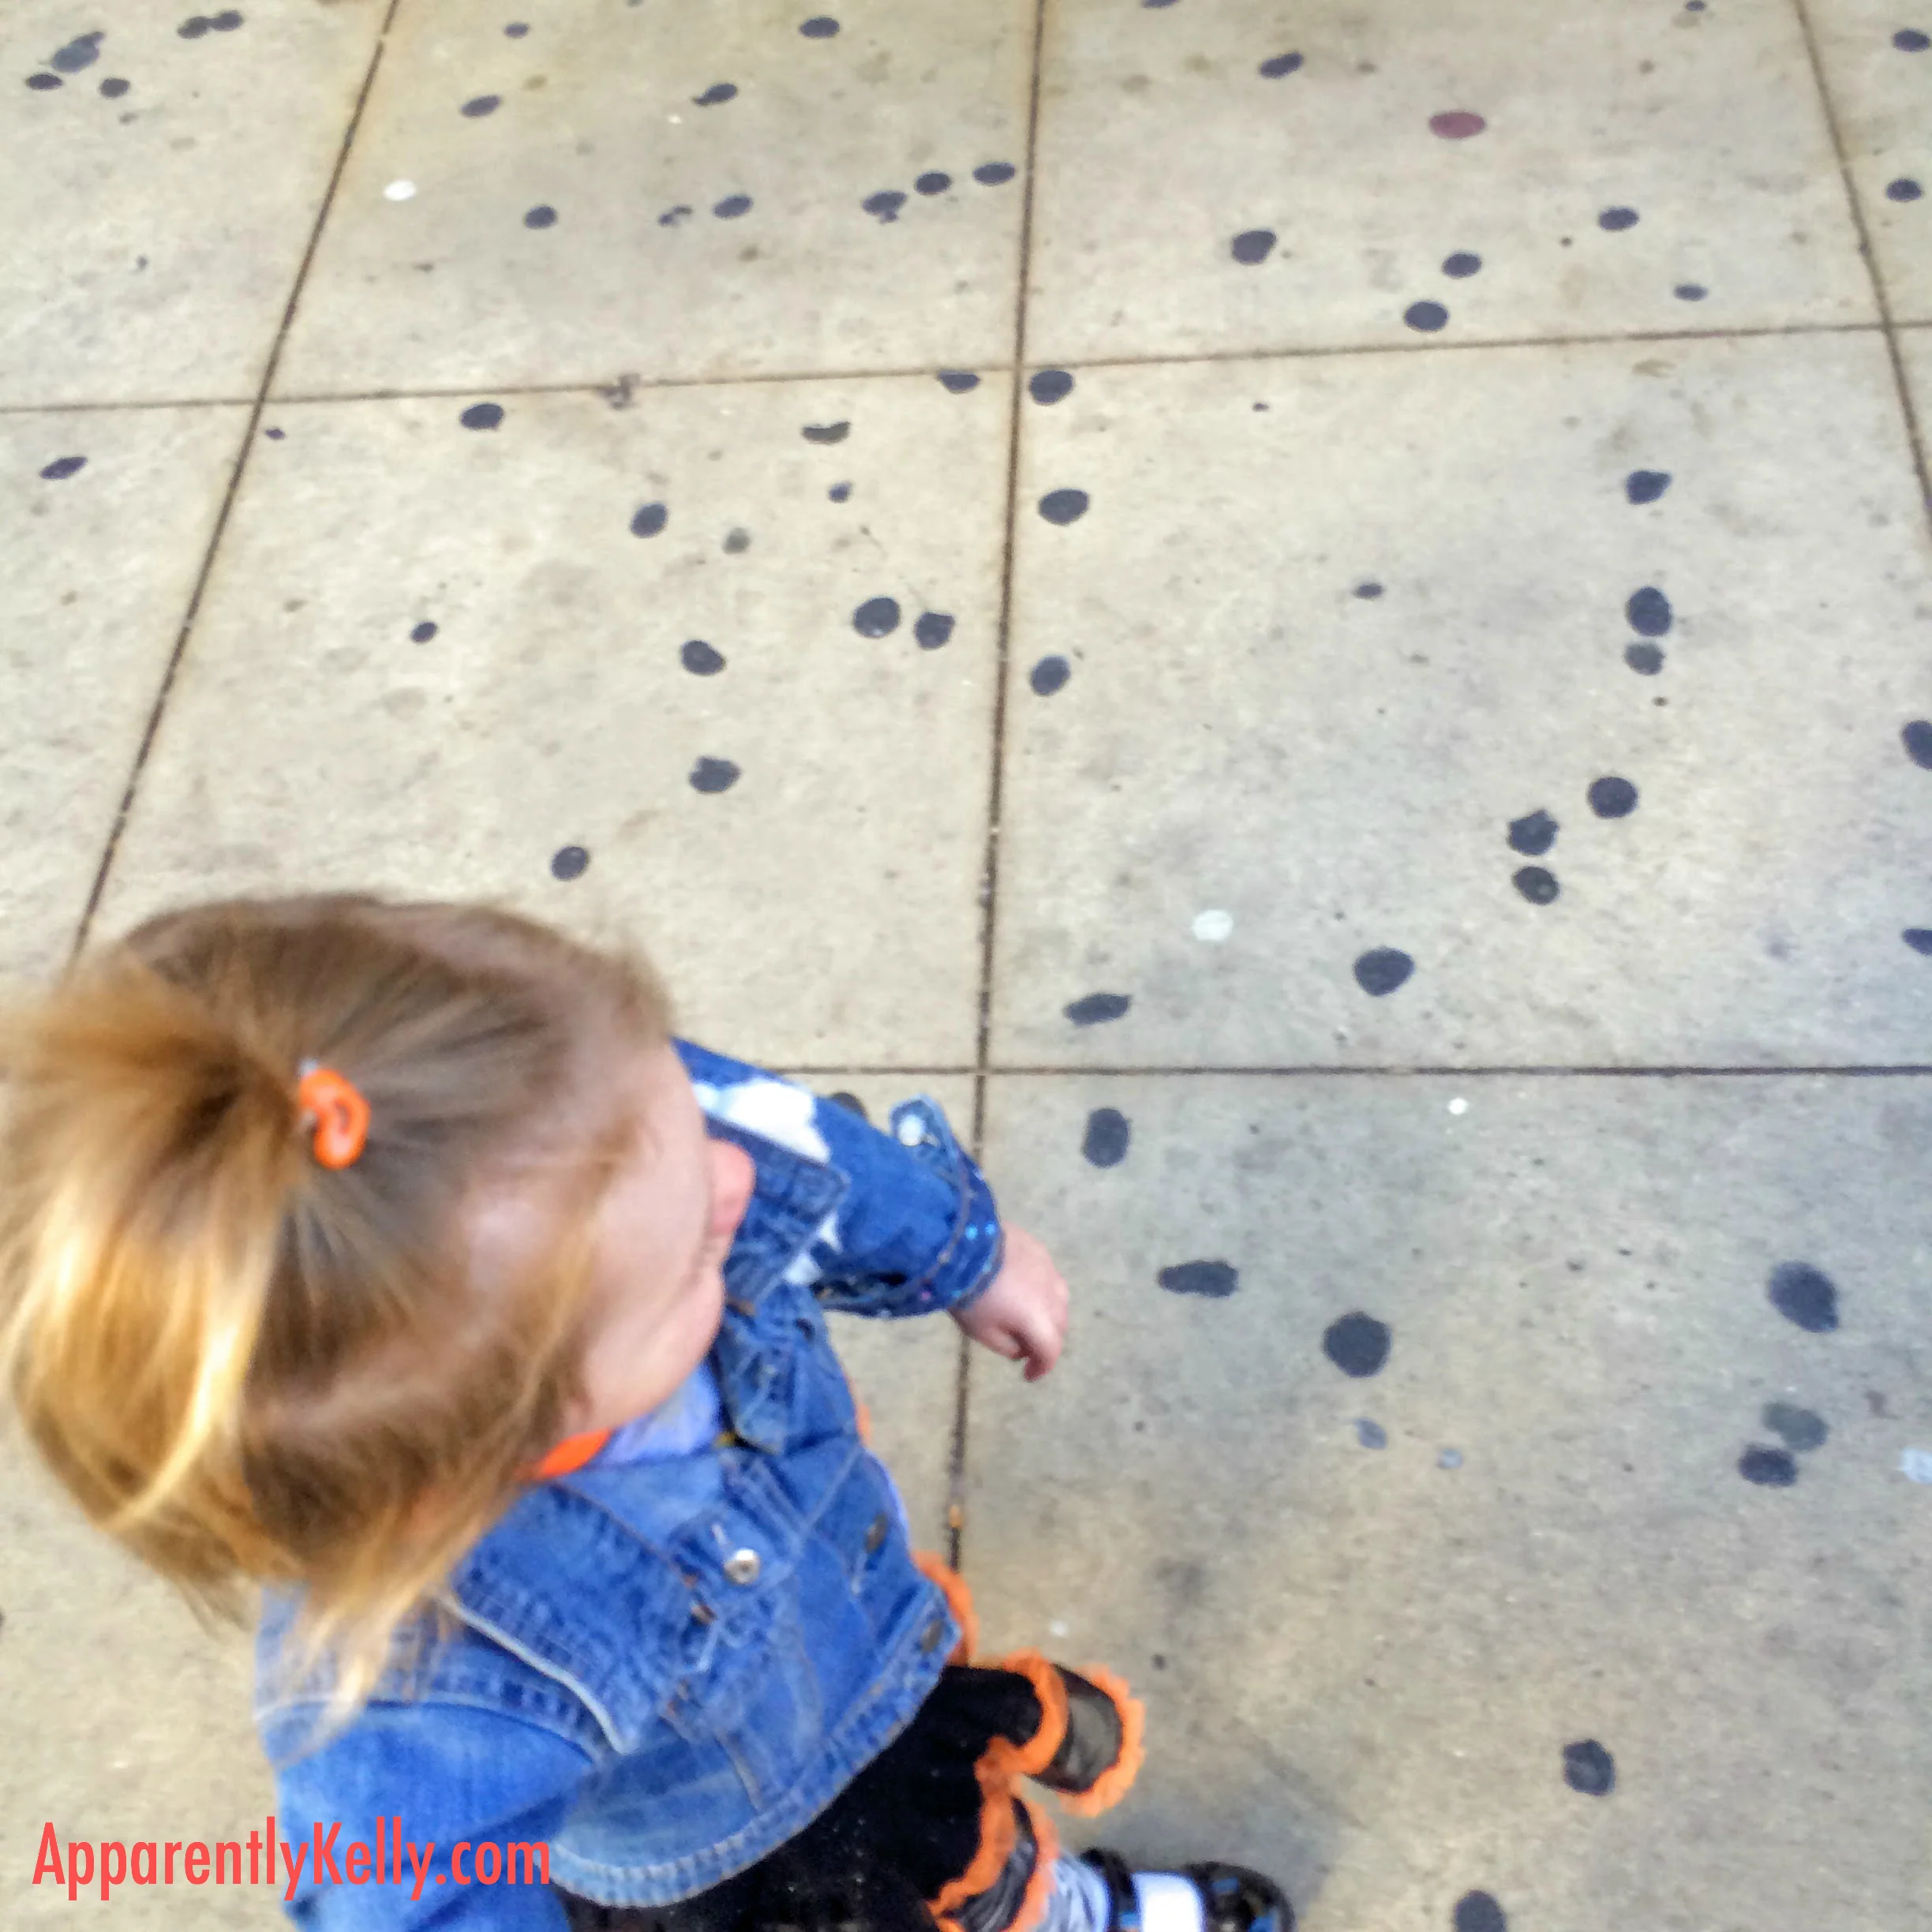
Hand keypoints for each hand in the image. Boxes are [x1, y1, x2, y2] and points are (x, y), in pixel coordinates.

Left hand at [952, 1224, 1068, 1380]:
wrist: (962, 1245)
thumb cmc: (969, 1294)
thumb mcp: (981, 1332)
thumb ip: (1007, 1347)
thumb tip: (1022, 1349)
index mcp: (1037, 1319)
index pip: (1051, 1350)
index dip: (1042, 1367)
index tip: (1029, 1375)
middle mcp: (1051, 1295)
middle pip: (1059, 1325)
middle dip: (1046, 1340)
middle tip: (1027, 1346)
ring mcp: (1048, 1269)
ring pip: (1060, 1299)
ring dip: (1049, 1314)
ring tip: (1030, 1316)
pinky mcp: (1039, 1249)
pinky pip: (1049, 1276)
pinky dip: (1043, 1289)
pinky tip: (1025, 1288)